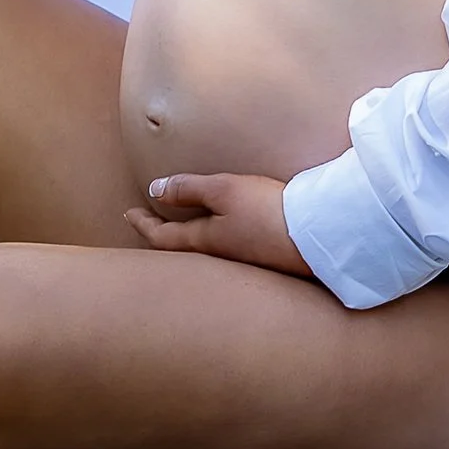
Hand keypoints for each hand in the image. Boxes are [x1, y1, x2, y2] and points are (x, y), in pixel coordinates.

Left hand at [125, 171, 313, 277]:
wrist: (320, 236)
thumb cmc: (267, 210)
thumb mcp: (224, 190)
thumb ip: (189, 189)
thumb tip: (154, 190)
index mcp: (206, 241)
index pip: (162, 237)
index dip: (142, 224)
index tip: (128, 213)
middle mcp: (221, 256)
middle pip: (181, 249)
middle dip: (161, 236)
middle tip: (147, 223)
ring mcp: (244, 259)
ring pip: (204, 251)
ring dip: (185, 238)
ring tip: (179, 225)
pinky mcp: (264, 257)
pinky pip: (227, 249)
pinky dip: (212, 239)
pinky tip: (223, 231)